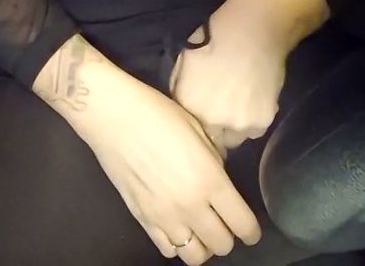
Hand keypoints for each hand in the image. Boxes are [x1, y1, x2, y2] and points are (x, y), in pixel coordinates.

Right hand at [69, 59, 261, 262]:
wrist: (113, 116)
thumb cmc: (156, 113)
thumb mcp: (197, 128)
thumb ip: (214, 158)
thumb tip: (219, 173)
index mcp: (210, 180)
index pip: (243, 224)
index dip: (251, 230)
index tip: (249, 228)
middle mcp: (190, 206)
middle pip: (222, 245)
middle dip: (228, 236)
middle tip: (223, 222)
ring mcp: (164, 216)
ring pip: (195, 256)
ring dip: (202, 244)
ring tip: (199, 227)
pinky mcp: (142, 218)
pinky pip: (167, 249)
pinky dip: (176, 243)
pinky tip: (175, 225)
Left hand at [170, 21, 286, 150]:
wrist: (250, 32)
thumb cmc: (212, 39)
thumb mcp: (183, 62)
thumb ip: (181, 90)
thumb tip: (183, 106)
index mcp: (188, 106)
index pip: (190, 131)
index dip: (198, 125)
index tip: (204, 117)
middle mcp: (211, 122)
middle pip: (214, 139)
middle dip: (216, 129)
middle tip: (223, 110)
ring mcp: (238, 126)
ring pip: (236, 137)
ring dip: (236, 126)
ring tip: (239, 102)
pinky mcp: (261, 123)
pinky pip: (255, 130)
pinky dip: (254, 120)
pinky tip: (254, 99)